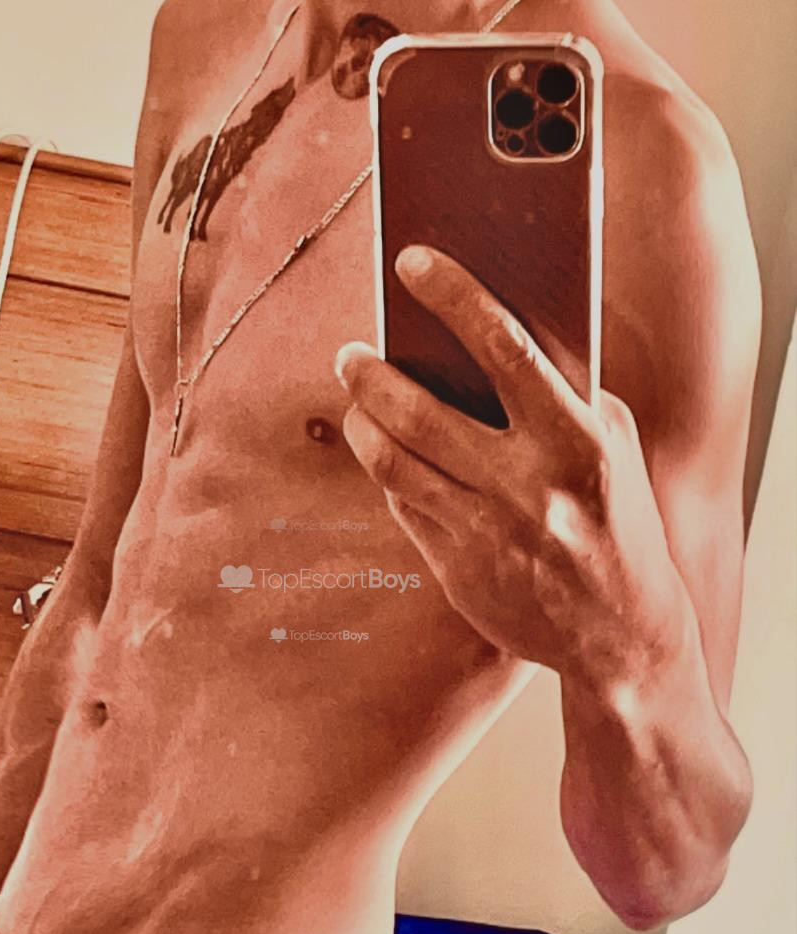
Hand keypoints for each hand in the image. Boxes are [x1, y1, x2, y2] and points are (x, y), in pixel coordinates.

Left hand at [336, 244, 691, 688]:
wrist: (623, 632)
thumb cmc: (620, 520)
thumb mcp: (609, 445)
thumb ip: (557, 392)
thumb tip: (478, 336)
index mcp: (580, 444)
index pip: (506, 349)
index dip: (454, 296)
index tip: (411, 261)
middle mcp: (529, 489)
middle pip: (422, 414)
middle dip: (371, 374)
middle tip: (349, 351)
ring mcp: (487, 535)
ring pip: (395, 464)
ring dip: (363, 422)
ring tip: (355, 398)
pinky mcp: (457, 572)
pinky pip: (403, 506)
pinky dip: (387, 471)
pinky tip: (385, 451)